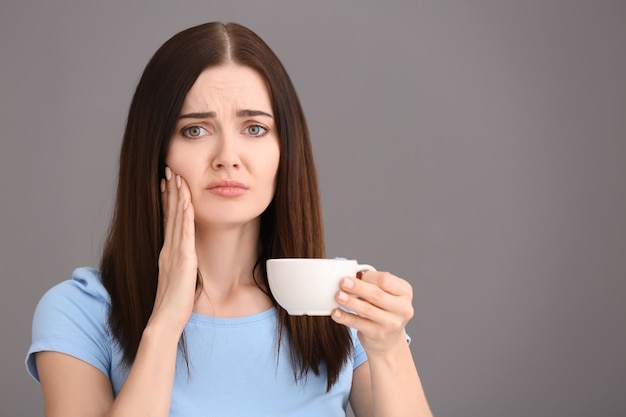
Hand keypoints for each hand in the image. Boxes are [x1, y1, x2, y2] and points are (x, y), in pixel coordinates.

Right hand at [150, 166, 196, 334]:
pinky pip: (184, 234)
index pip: (168, 221)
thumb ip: (180, 267)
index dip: (167, 201)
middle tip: (169, 170)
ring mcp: (175, 253)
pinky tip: (186, 202)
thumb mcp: (178, 280)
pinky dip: (184, 216)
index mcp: (168, 253)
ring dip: (176, 197)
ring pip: (176, 219)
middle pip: (169, 214)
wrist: (165, 319)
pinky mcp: (183, 260)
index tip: (167, 183)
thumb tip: (184, 260)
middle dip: (170, 191)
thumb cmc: (173, 304)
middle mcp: (169, 249)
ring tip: (176, 177)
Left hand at [331, 270, 413, 354]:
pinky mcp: (378, 334)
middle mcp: (402, 308)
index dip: (369, 277)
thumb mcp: (386, 294)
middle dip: (358, 287)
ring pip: (367, 310)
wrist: (389, 340)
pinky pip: (358, 324)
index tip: (355, 274)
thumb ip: (373, 284)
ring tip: (338, 295)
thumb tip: (350, 275)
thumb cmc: (384, 309)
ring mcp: (391, 323)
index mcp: (405, 292)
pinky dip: (345, 317)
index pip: (386, 280)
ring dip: (350, 302)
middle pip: (377, 294)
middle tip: (343, 282)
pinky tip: (336, 312)